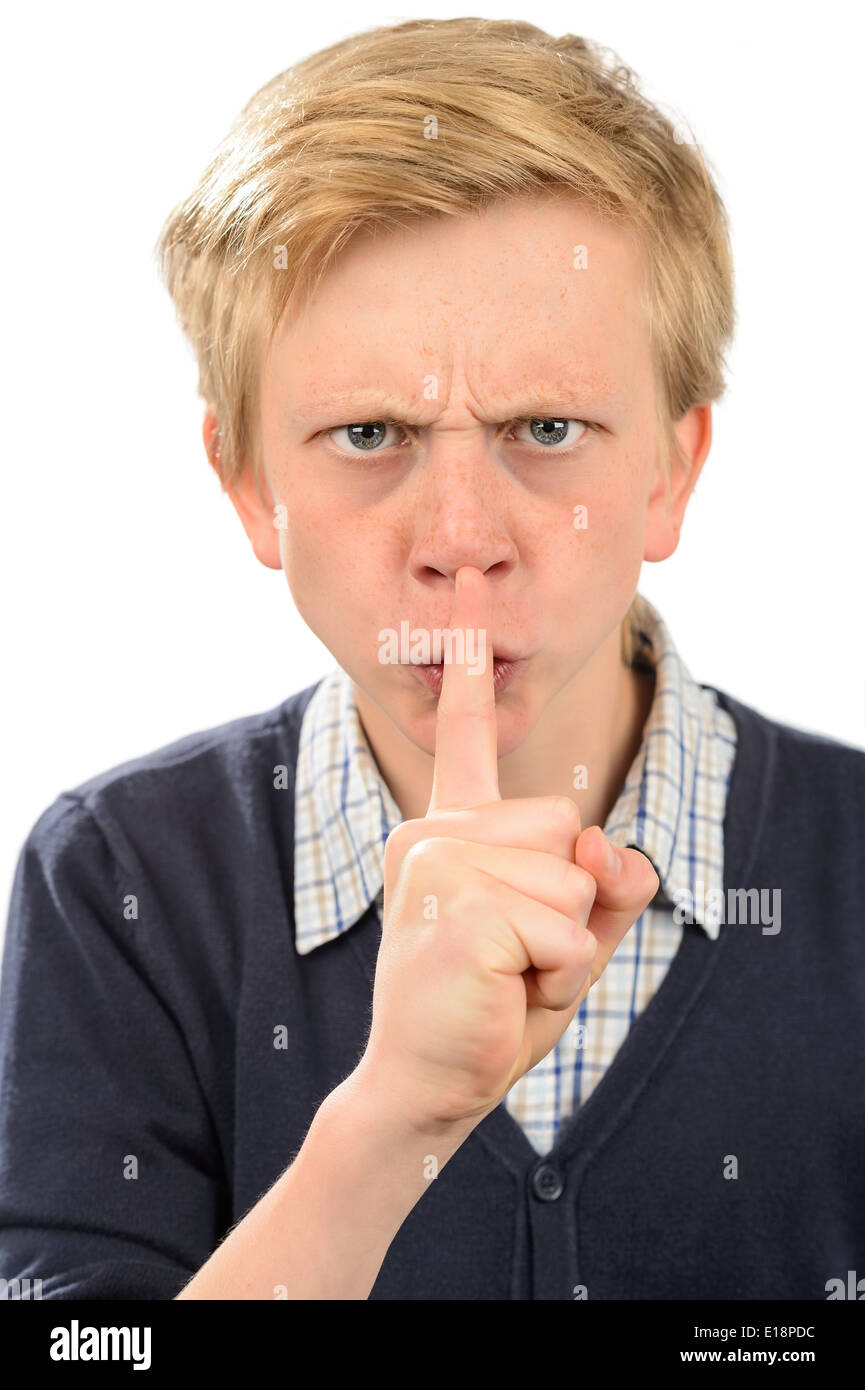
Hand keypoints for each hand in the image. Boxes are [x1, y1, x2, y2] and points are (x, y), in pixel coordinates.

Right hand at [358, 566, 658, 1131]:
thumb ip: (603, 884)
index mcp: (447, 829)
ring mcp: (439, 861)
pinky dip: (558, 976)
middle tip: (508, 958)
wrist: (422, 1086)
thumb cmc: (486, 1008)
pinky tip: (499, 991)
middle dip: (567, 905)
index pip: (467, 738)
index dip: (471, 670)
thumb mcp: (565, 937)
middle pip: (569, 826)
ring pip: (574, 880)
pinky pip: (569, 929)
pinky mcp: (459, 903)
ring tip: (502, 977)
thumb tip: (612, 849)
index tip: (466, 597)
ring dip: (563, 948)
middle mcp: (432, 831)